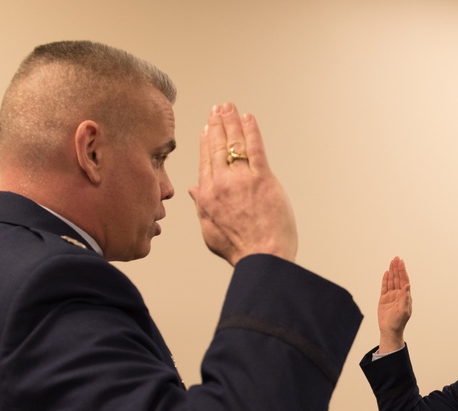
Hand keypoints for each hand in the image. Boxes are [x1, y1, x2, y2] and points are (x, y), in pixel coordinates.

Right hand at [188, 103, 296, 264]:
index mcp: (207, 195)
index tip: (207, 129)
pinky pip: (255, 148)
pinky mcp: (263, 178)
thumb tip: (194, 191)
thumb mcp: (210, 231)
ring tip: (229, 107)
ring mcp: (242, 179)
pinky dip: (251, 130)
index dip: (206, 142)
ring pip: (234, 143)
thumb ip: (201, 208)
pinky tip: (248, 118)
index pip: (205, 161)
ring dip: (232, 121)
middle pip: (218, 147)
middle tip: (217, 109)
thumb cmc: (239, 249)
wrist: (262, 256)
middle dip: (217, 125)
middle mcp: (221, 183)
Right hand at [377, 257, 411, 352]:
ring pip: (391, 281)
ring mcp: (391, 296)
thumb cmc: (398, 322)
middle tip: (396, 258)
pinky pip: (384, 287)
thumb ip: (405, 297)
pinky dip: (385, 280)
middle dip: (397, 268)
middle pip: (398, 278)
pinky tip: (386, 273)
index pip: (404, 280)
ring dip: (392, 272)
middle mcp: (399, 294)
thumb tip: (408, 285)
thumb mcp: (404, 310)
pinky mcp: (384, 299)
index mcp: (405, 296)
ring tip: (392, 262)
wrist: (389, 330)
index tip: (401, 262)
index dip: (402, 271)